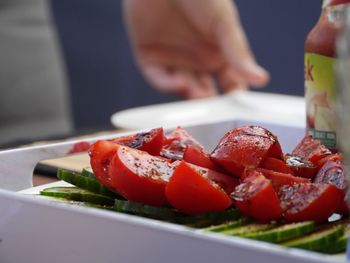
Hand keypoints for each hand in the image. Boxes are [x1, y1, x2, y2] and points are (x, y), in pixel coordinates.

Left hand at [123, 0, 268, 98]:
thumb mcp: (223, 23)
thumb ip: (237, 52)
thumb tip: (261, 79)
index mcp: (219, 53)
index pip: (230, 83)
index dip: (235, 96)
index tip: (239, 107)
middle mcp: (197, 60)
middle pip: (205, 92)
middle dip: (210, 102)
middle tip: (215, 109)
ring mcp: (173, 61)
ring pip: (183, 88)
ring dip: (190, 95)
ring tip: (199, 97)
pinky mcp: (149, 58)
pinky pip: (159, 78)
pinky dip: (168, 84)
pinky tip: (180, 83)